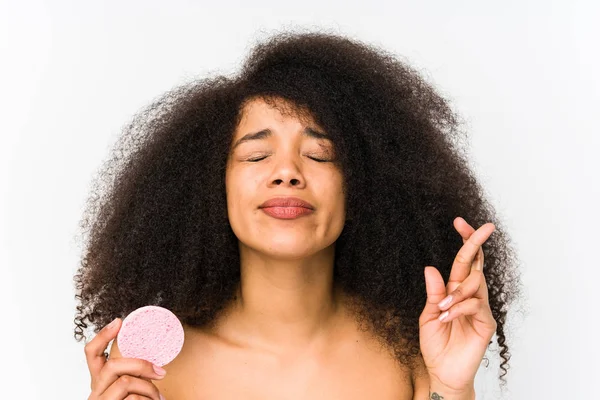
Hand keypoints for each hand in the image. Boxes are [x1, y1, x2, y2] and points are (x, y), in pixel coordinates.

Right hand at [85, 318, 166, 399]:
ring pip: (126, 383)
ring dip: (149, 389)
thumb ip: (134, 378)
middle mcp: (95, 393)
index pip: (92, 354)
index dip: (103, 335)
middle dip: (141, 365)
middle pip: (114, 365)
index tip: (119, 321)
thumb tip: (157, 365)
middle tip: (161, 372)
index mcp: (100, 383)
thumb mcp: (132, 392)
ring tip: (159, 399)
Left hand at [418, 217, 497, 392]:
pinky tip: (447, 317)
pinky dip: (459, 308)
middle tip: (483, 228)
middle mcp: (469, 296)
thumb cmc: (435, 345)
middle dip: (476, 243)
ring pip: (475, 284)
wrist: (442, 372)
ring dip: (457, 292)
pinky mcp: (486, 323)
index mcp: (454, 291)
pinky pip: (476, 305)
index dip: (464, 241)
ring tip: (442, 308)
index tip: (460, 221)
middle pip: (475, 264)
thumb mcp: (428, 315)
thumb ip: (433, 293)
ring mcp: (480, 309)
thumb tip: (430, 268)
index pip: (463, 261)